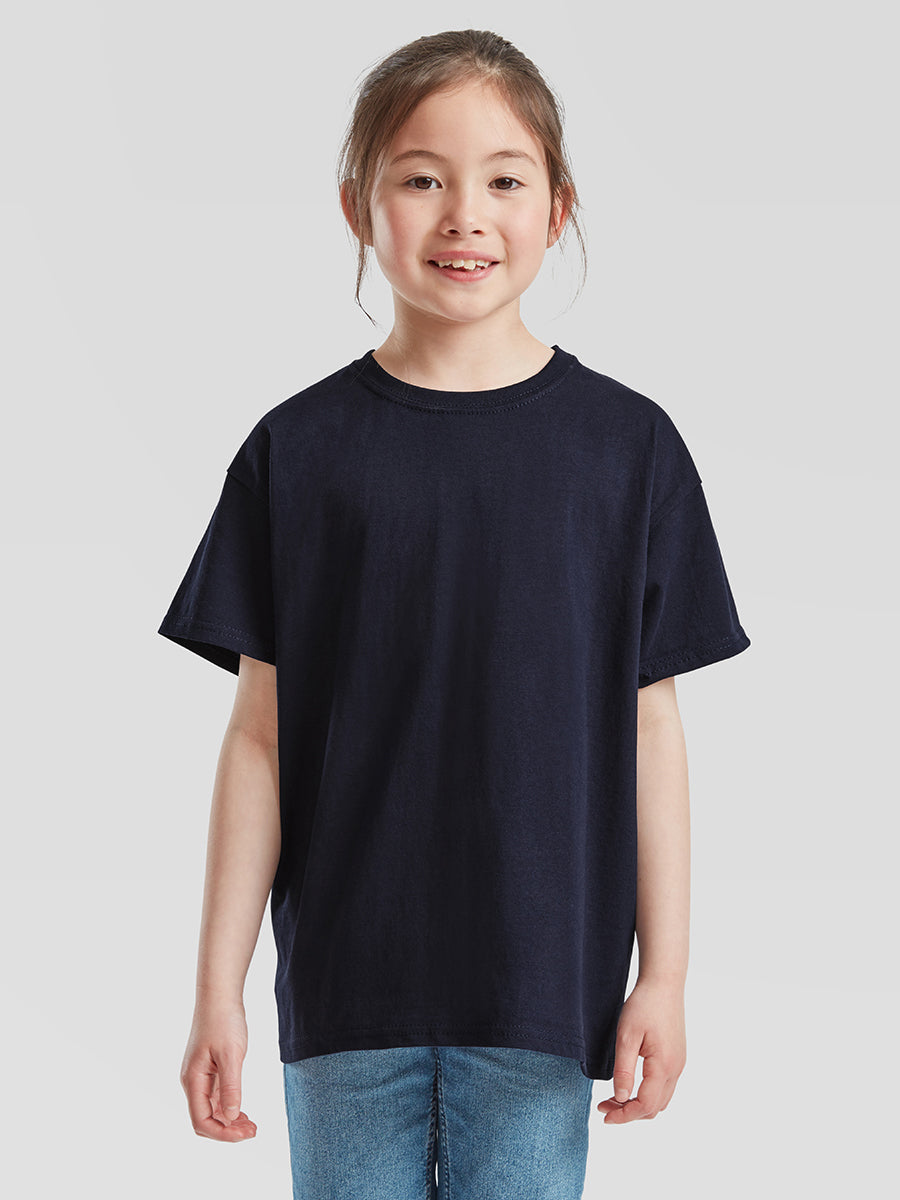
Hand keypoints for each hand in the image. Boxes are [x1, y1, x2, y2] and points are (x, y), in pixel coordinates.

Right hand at [180, 999, 257, 1140]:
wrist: (219, 996)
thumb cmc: (223, 1021)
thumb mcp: (231, 1055)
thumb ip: (231, 1087)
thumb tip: (230, 1117)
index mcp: (192, 1081)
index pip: (202, 1122)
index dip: (223, 1134)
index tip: (246, 1134)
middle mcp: (192, 1082)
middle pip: (205, 1119)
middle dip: (227, 1130)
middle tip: (253, 1130)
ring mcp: (199, 1077)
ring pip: (211, 1110)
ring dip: (229, 1121)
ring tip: (251, 1125)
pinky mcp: (208, 1070)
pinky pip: (215, 1098)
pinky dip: (228, 1107)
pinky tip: (242, 1110)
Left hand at [596, 976, 686, 1123]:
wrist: (664, 983)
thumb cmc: (644, 1005)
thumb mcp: (627, 1036)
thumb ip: (624, 1069)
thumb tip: (620, 1097)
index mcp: (664, 1066)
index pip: (645, 1104)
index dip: (624, 1115)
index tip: (605, 1115)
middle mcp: (676, 1069)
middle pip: (654, 1107)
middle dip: (629, 1112)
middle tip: (604, 1106)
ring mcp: (678, 1064)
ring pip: (661, 1100)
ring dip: (639, 1104)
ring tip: (614, 1098)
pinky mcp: (677, 1057)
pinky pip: (664, 1087)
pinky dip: (648, 1094)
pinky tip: (631, 1085)